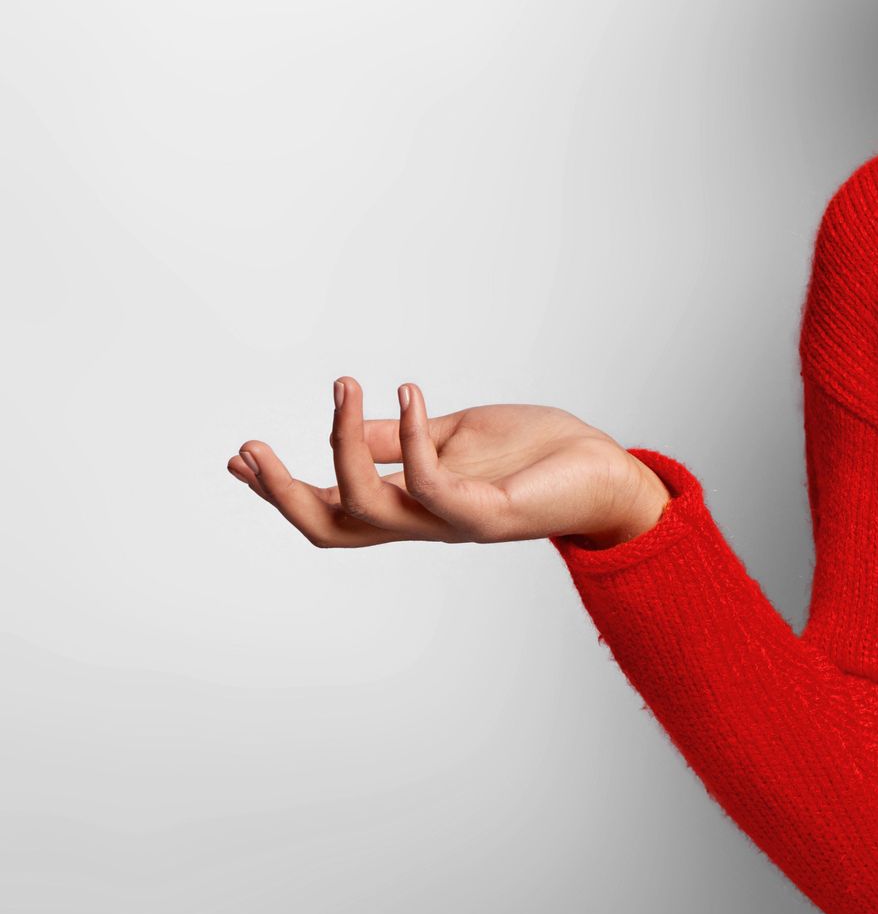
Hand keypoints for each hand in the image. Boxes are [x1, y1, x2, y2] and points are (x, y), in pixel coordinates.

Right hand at [224, 377, 668, 549]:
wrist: (607, 474)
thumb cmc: (537, 455)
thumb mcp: (455, 436)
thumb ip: (402, 439)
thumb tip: (349, 426)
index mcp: (410, 504)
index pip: (331, 506)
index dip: (280, 489)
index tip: (236, 457)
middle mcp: (423, 521)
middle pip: (332, 526)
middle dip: (283, 492)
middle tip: (249, 449)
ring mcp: (453, 521)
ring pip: (368, 507)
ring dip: (342, 447)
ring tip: (341, 387)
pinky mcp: (487, 514)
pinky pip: (431, 483)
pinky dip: (411, 437)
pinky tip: (407, 391)